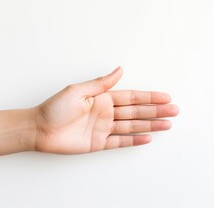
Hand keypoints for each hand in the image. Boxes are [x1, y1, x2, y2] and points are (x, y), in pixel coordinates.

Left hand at [33, 67, 178, 153]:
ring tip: (167, 124)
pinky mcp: (98, 143)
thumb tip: (119, 70)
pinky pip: (120, 141)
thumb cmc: (54, 108)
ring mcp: (103, 128)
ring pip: (132, 126)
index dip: (149, 97)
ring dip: (150, 125)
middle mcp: (105, 112)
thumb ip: (101, 83)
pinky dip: (134, 140)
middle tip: (174, 110)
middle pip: (136, 112)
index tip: (165, 96)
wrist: (39, 129)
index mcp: (102, 98)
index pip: (131, 97)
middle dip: (156, 111)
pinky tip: (148, 137)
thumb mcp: (78, 90)